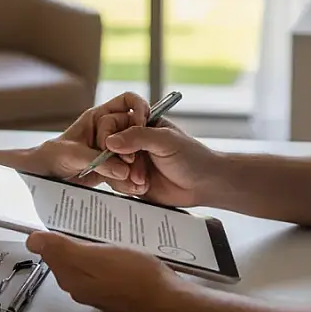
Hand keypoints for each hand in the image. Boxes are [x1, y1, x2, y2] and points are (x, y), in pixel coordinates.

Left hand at [26, 231, 178, 311]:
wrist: (166, 298)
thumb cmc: (134, 277)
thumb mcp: (95, 256)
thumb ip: (63, 249)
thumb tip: (33, 241)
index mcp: (71, 278)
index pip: (50, 251)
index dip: (53, 232)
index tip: (62, 216)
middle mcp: (81, 286)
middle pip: (65, 256)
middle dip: (69, 237)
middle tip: (81, 218)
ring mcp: (98, 288)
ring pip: (84, 259)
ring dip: (88, 243)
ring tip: (100, 228)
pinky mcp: (115, 286)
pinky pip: (100, 264)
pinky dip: (102, 251)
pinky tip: (114, 243)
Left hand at [37, 92, 150, 193]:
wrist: (42, 177)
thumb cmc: (51, 157)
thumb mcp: (72, 155)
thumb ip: (99, 161)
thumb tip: (124, 170)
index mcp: (98, 116)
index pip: (127, 102)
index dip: (139, 108)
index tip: (142, 124)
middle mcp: (109, 131)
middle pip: (135, 131)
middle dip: (136, 147)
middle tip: (132, 162)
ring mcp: (112, 150)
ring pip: (134, 153)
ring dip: (137, 167)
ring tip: (136, 183)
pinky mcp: (112, 168)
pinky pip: (127, 171)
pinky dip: (129, 180)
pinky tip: (131, 189)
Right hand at [103, 120, 223, 206]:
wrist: (204, 185)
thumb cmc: (191, 157)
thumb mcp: (165, 141)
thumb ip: (138, 137)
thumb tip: (110, 141)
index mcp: (140, 124)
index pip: (111, 124)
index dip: (111, 137)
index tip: (121, 150)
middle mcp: (132, 141)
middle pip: (106, 147)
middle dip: (118, 160)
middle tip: (132, 167)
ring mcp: (130, 161)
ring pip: (109, 166)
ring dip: (123, 175)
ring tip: (142, 181)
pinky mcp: (131, 180)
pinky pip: (116, 182)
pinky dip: (126, 186)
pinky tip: (143, 187)